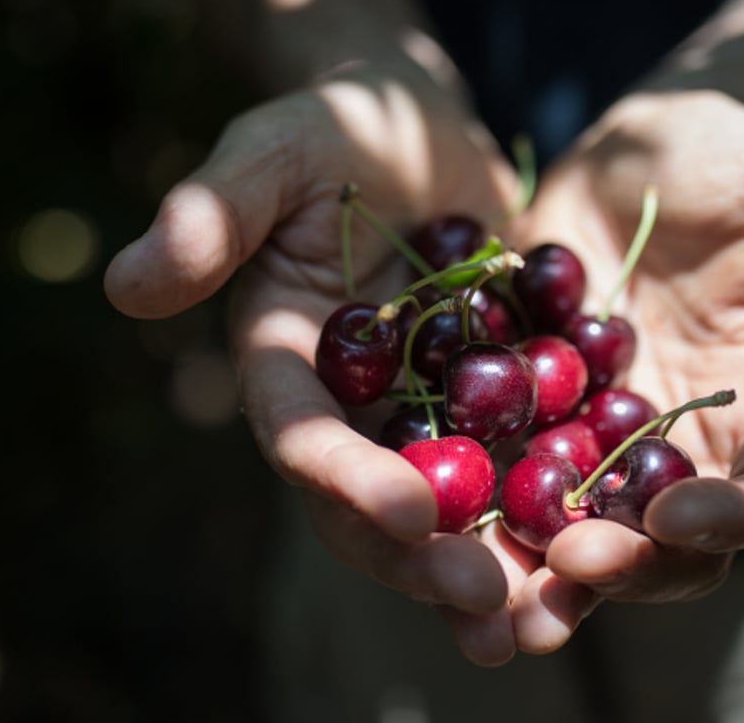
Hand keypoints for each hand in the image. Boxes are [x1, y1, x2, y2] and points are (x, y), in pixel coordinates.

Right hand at [104, 58, 523, 664]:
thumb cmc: (334, 126)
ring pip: (463, 508)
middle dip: (429, 559)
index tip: (411, 514)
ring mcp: (434, 412)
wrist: (421, 127)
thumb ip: (212, 214)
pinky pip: (537, 458)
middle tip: (488, 602)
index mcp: (292, 368)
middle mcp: (359, 411)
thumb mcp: (274, 153)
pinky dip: (569, 503)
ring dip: (502, 566)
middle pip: (383, 505)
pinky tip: (619, 538)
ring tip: (550, 617)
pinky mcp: (506, 398)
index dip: (350, 482)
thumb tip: (124, 284)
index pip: (307, 441)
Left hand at [494, 89, 743, 651]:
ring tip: (482, 598)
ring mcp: (600, 440)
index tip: (678, 512)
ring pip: (573, 532)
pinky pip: (496, 472)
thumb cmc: (742, 162)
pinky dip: (465, 504)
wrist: (644, 145)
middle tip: (567, 568)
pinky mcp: (527, 413)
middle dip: (620, 567)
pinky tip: (418, 516)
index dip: (731, 520)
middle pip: (663, 545)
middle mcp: (684, 451)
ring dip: (531, 574)